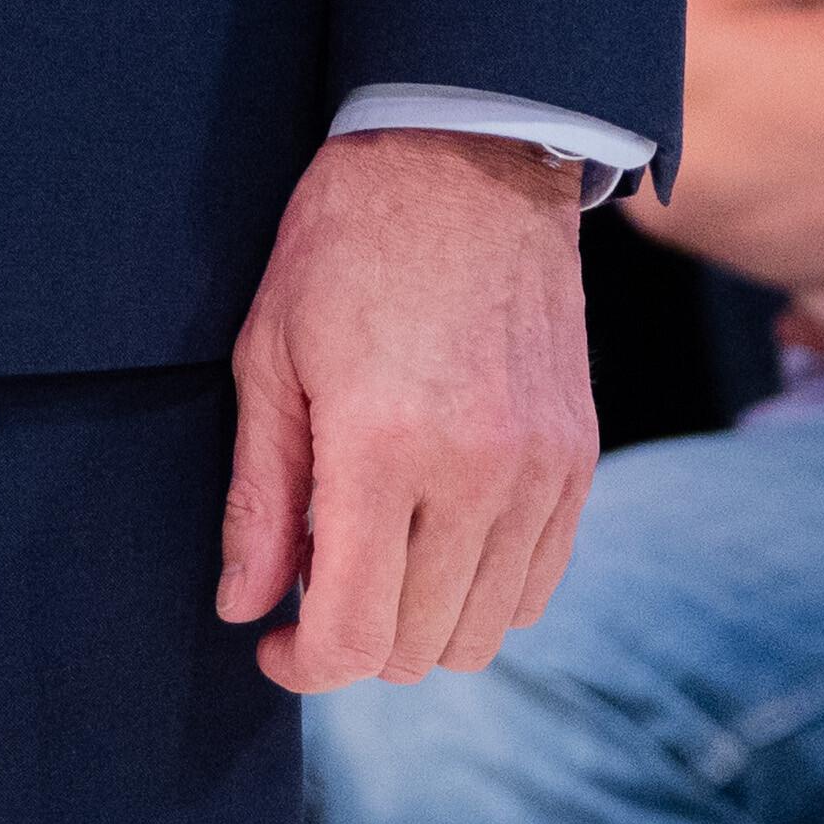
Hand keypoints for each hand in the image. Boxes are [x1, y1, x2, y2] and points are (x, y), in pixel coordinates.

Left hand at [218, 129, 592, 694]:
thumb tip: (245, 607)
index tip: (271, 644)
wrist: (465, 157)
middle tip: (310, 594)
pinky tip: (433, 543)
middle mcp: (478, 474)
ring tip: (371, 564)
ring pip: (485, 632)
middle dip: (353, 647)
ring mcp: (541, 471)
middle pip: (419, 649)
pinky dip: (483, 593)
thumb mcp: (269, 357)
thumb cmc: (345, 244)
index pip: (354, 635)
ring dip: (419, 627)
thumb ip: (258, 498)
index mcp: (384, 447)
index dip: (303, 666)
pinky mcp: (578, 459)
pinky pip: (537, 584)